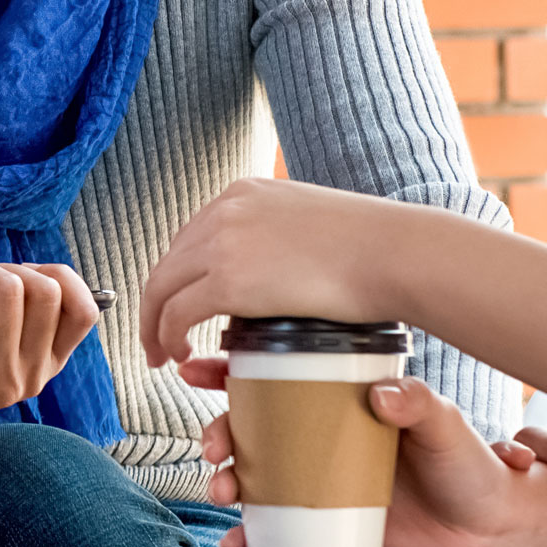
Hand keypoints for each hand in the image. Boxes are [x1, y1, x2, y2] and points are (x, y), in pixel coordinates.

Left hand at [142, 178, 408, 367]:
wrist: (392, 252)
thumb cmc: (369, 247)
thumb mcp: (309, 222)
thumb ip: (280, 237)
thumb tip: (277, 266)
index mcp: (243, 192)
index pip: (191, 237)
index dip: (179, 277)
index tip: (179, 306)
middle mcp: (225, 209)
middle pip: (169, 262)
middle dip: (157, 303)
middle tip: (159, 338)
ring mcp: (223, 241)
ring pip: (160, 288)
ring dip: (154, 326)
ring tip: (163, 354)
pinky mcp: (229, 279)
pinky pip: (175, 313)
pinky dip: (166, 337)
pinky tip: (177, 355)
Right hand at [183, 357, 546, 546]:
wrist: (491, 530)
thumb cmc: (470, 466)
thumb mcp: (446, 426)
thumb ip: (419, 405)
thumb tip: (381, 394)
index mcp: (343, 406)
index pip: (279, 380)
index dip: (231, 371)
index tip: (197, 368)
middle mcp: (323, 443)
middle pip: (252, 430)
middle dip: (219, 435)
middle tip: (213, 449)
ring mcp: (321, 486)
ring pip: (253, 479)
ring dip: (224, 483)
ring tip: (222, 494)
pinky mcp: (326, 529)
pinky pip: (275, 534)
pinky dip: (248, 539)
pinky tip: (238, 544)